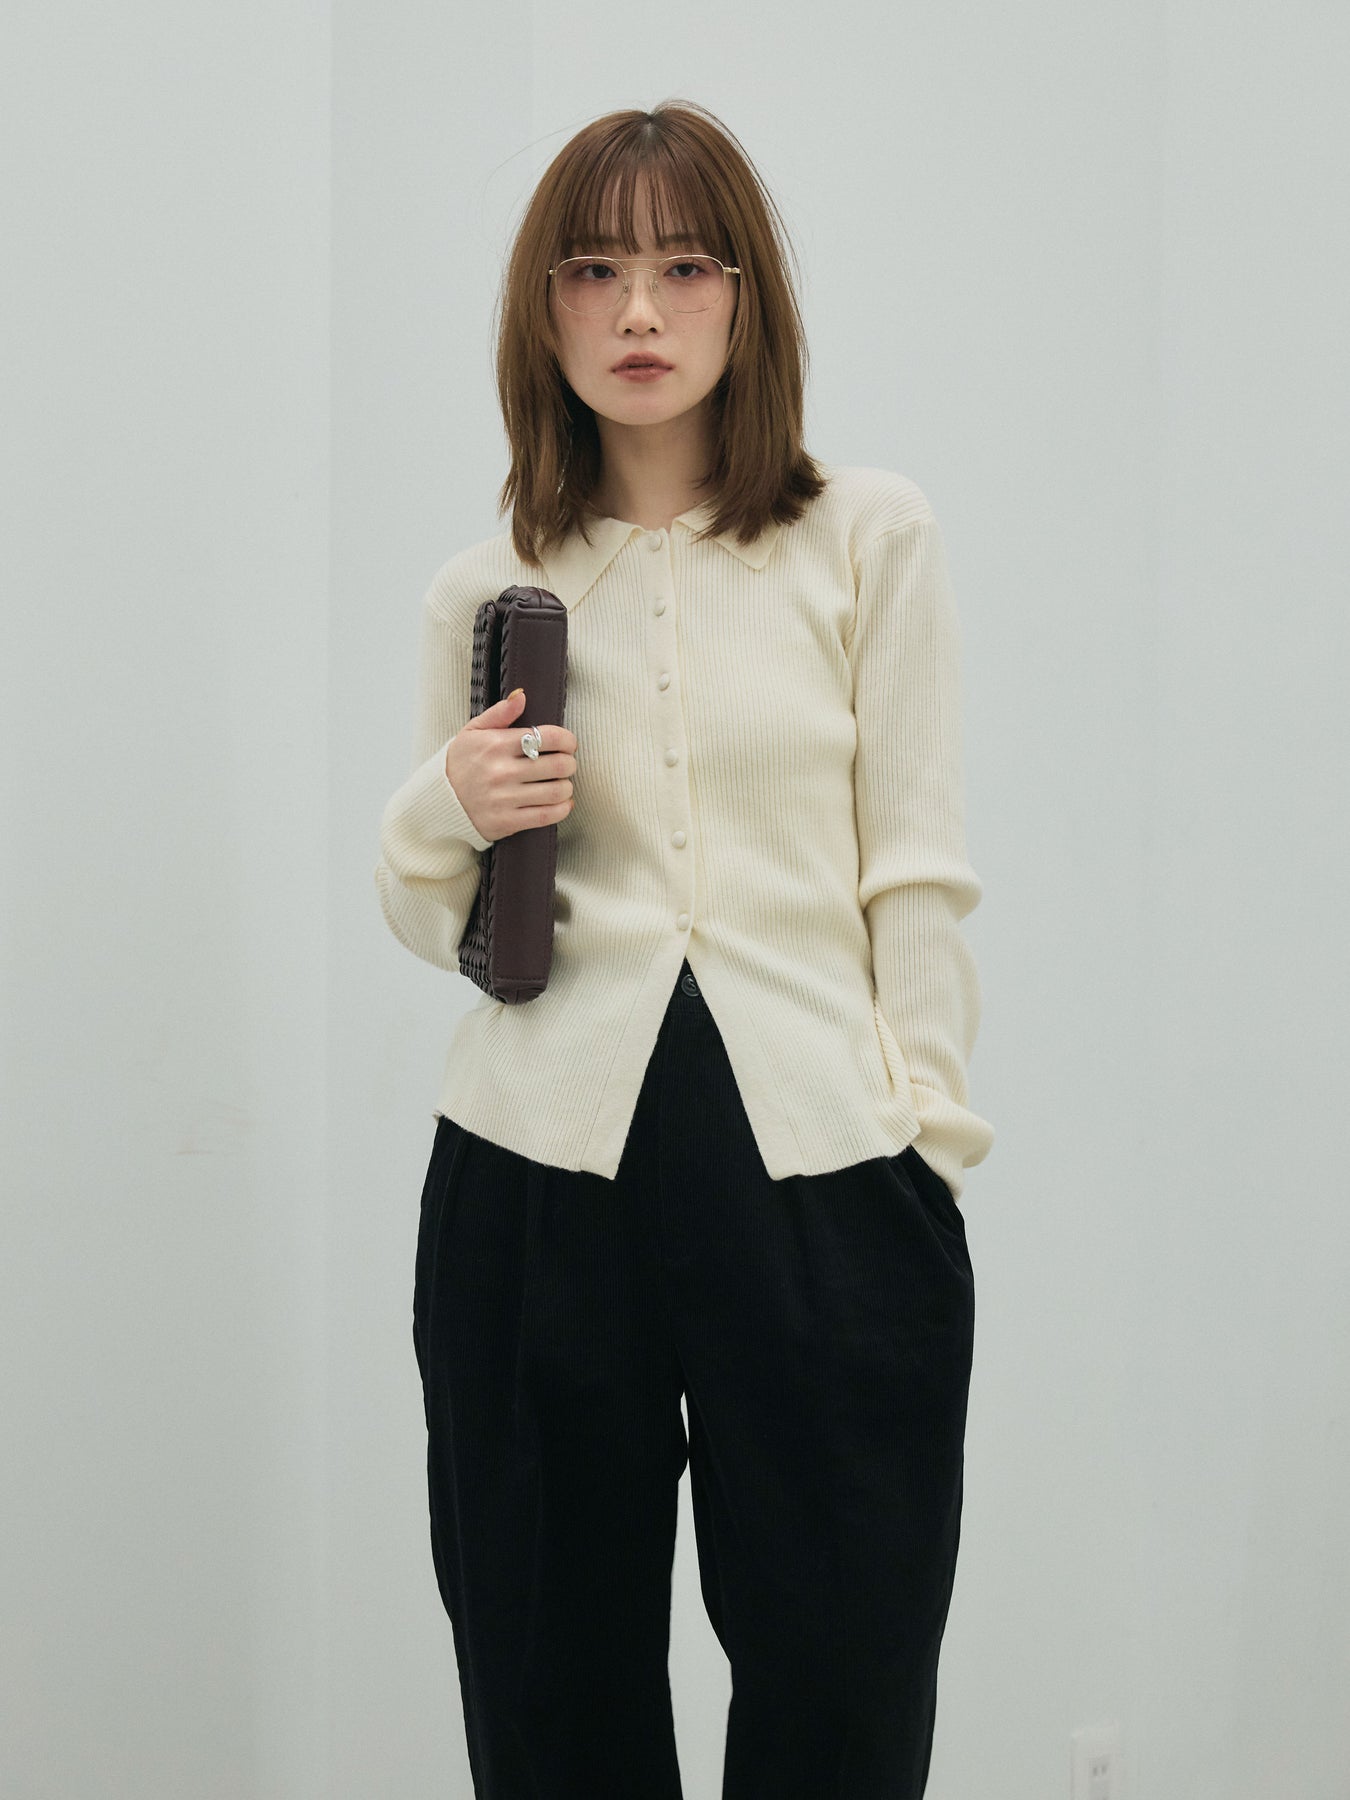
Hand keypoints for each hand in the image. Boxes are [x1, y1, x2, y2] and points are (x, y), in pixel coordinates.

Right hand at [444, 687, 577, 842]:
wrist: (439, 800)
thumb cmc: (461, 763)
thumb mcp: (473, 732)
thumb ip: (499, 713)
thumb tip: (522, 696)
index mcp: (496, 745)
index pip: (548, 737)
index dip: (567, 740)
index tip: (568, 744)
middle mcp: (502, 771)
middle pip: (559, 765)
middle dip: (569, 763)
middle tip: (566, 763)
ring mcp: (505, 798)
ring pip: (557, 791)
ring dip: (566, 786)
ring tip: (561, 783)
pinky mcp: (507, 821)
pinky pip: (547, 815)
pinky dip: (562, 808)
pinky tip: (561, 802)